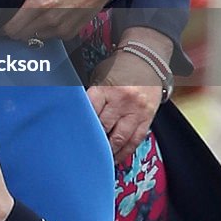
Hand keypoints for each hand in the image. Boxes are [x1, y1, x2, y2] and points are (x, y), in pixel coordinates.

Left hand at [0, 0, 122, 40]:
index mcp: (41, 2)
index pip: (13, 27)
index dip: (4, 26)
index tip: (2, 21)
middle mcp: (51, 18)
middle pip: (22, 36)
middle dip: (16, 29)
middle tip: (16, 18)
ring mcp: (62, 28)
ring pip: (35, 38)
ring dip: (32, 30)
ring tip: (35, 15)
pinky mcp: (71, 32)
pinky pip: (51, 38)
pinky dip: (47, 31)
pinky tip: (49, 17)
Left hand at [87, 26, 170, 161]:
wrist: (146, 61)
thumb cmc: (119, 68)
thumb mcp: (99, 75)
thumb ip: (91, 95)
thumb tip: (78, 114)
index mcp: (106, 88)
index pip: (90, 111)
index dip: (81, 124)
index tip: (73, 135)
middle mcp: (121, 101)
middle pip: (104, 127)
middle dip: (93, 139)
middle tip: (83, 151)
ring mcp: (136, 111)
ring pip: (120, 138)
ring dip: (109, 151)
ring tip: (99, 160)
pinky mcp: (147, 119)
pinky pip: (135, 140)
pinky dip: (125, 152)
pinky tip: (116, 158)